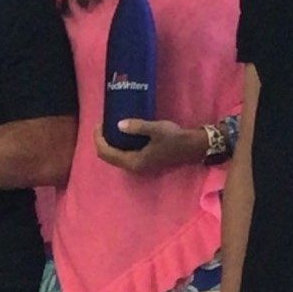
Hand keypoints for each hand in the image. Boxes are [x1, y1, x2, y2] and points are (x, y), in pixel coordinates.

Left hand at [94, 120, 208, 173]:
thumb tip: (119, 125)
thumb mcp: (156, 129)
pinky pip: (124, 155)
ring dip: (109, 144)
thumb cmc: (175, 139)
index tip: (99, 124)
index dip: (99, 139)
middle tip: (102, 125)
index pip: (107, 153)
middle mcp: (134, 167)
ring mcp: (139, 165)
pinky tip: (121, 133)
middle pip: (108, 157)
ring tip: (109, 127)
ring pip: (116, 157)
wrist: (193, 147)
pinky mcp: (144, 161)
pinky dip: (118, 145)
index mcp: (134, 162)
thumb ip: (137, 127)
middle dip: (102, 141)